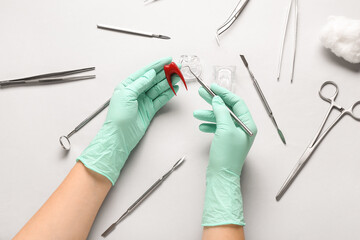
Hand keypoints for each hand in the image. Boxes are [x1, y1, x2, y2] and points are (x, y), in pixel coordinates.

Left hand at [78, 57, 179, 184]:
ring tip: (178, 76)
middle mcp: (136, 92)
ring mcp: (144, 101)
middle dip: (165, 73)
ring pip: (159, 88)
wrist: (120, 135)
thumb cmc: (118, 116)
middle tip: (177, 67)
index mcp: (128, 85)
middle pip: (154, 79)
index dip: (157, 65)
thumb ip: (140, 83)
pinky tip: (174, 88)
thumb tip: (150, 73)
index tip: (168, 60)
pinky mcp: (150, 110)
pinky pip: (161, 99)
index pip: (145, 72)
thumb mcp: (127, 94)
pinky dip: (168, 93)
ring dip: (169, 82)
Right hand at [193, 84, 256, 225]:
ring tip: (196, 114)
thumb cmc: (227, 155)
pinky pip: (217, 128)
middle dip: (214, 102)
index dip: (224, 94)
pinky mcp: (226, 141)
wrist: (221, 176)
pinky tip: (202, 126)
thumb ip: (221, 112)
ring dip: (209, 115)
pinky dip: (209, 125)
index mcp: (247, 124)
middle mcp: (242, 128)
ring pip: (220, 118)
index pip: (237, 103)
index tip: (213, 88)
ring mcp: (234, 135)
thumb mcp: (225, 129)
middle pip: (227, 109)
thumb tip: (218, 100)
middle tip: (202, 94)